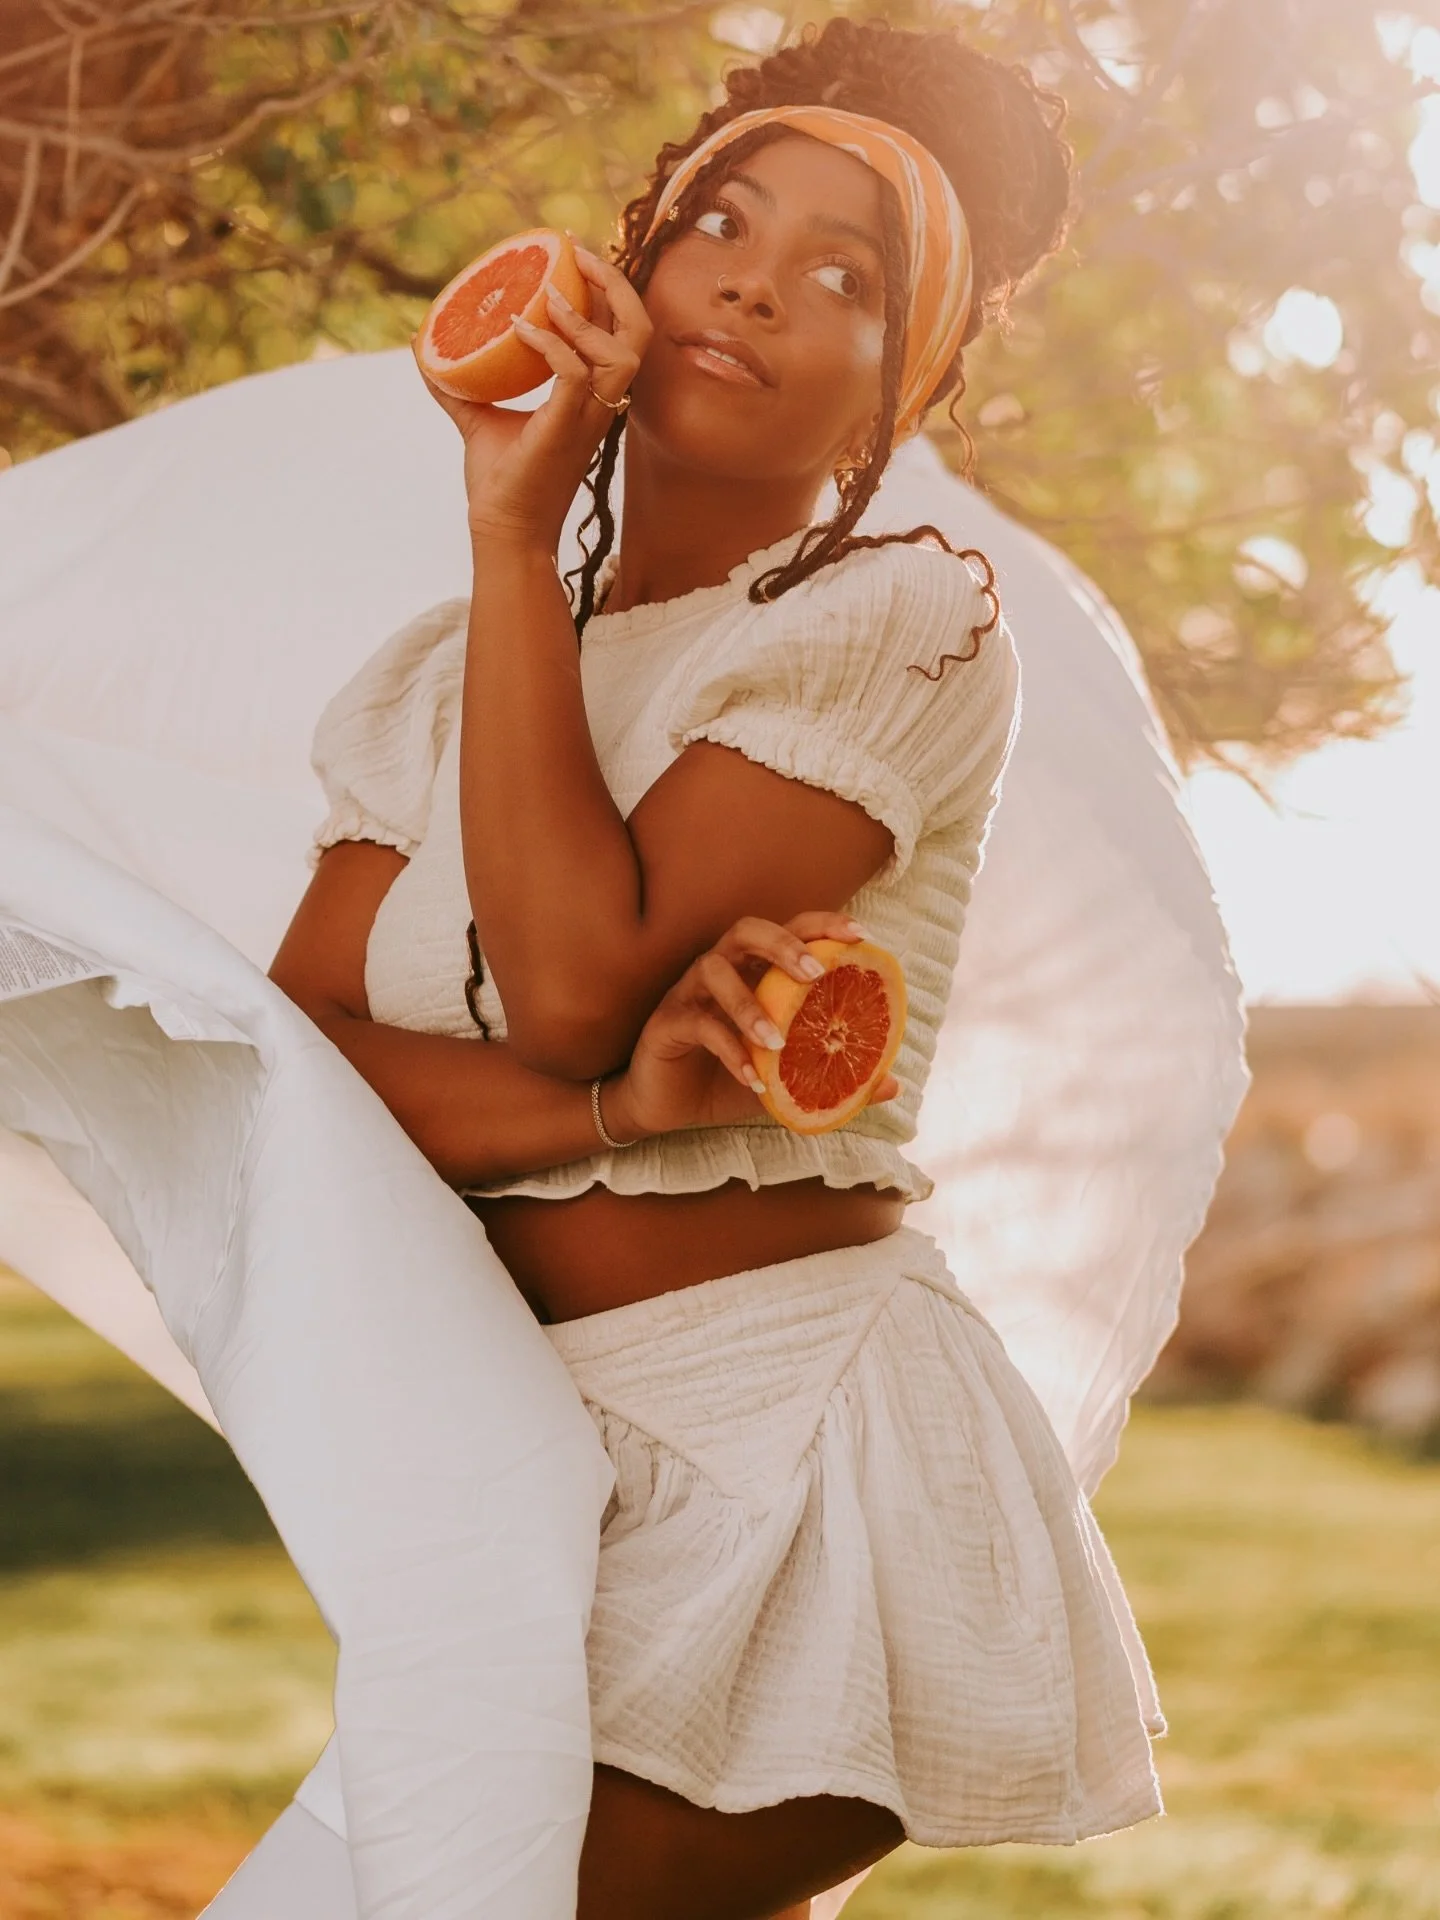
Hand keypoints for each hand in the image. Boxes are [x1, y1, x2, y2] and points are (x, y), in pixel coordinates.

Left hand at [414, 244, 652, 551]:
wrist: (502, 531)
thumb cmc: (500, 483)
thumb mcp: (477, 418)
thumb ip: (457, 381)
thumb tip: (422, 344)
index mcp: (592, 399)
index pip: (621, 333)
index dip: (610, 291)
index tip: (577, 256)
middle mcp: (599, 406)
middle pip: (639, 333)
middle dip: (616, 287)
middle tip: (577, 256)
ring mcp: (588, 419)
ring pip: (623, 352)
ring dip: (588, 315)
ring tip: (548, 293)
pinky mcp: (565, 430)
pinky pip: (573, 375)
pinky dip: (548, 345)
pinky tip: (517, 328)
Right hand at [604, 912, 901, 1142]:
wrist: (666, 1109)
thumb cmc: (727, 1079)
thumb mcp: (788, 1080)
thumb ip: (835, 1079)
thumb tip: (893, 1086)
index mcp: (754, 971)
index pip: (790, 930)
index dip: (823, 924)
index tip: (861, 935)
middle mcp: (721, 969)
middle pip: (747, 930)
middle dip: (783, 945)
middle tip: (815, 974)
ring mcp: (688, 992)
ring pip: (714, 970)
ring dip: (750, 1003)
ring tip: (778, 1040)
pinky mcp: (665, 1022)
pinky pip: (697, 1023)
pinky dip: (728, 1049)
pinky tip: (752, 1078)